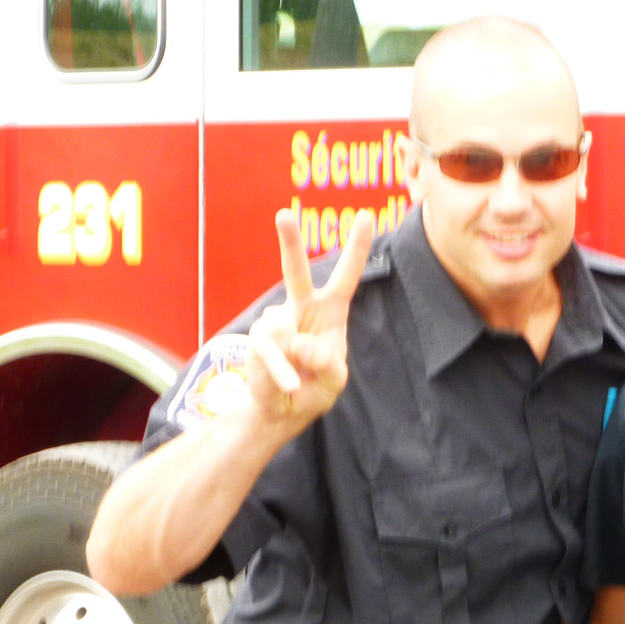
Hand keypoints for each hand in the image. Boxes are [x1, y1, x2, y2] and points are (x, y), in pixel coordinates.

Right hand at [245, 209, 374, 433]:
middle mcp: (302, 309)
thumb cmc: (316, 387)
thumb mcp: (334, 380)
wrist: (284, 409)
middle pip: (297, 273)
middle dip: (289, 243)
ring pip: (287, 332)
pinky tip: (291, 385)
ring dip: (298, 363)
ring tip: (300, 382)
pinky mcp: (259, 340)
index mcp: (331, 312)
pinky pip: (272, 354)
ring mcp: (277, 322)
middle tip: (284, 214)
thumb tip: (302, 342)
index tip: (365, 216)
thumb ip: (329, 363)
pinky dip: (284, 373)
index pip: (346, 277)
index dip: (356, 248)